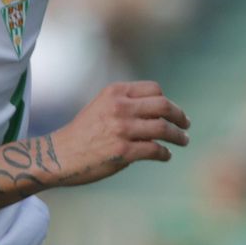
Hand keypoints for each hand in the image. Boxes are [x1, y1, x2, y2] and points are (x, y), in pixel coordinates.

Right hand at [49, 81, 190, 187]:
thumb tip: (161, 111)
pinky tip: (166, 155)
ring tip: (183, 141)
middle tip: (186, 125)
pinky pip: (156, 150)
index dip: (167, 101)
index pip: (154, 90)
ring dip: (179, 137)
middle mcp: (119, 107)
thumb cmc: (84, 132)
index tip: (173, 111)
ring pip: (164, 129)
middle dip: (180, 116)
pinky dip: (165, 153)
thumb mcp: (102, 107)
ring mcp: (122, 129)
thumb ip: (127, 104)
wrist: (60, 154)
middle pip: (164, 106)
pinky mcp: (123, 151)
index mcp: (114, 92)